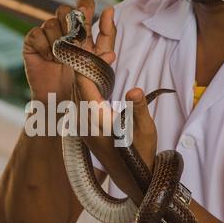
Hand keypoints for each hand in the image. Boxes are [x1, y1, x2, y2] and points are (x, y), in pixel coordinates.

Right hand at [23, 0, 105, 103]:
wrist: (58, 103)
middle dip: (70, 23)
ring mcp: (47, 37)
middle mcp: (63, 31)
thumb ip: (103, 60)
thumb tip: (112, 54)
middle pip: (65, 10)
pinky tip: (49, 59)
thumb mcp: (95, 72)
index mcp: (81, 33)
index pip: (84, 8)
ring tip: (61, 59)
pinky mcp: (32, 44)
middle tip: (75, 39)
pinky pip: (36, 34)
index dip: (86, 4)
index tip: (90, 10)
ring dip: (57, 41)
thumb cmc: (79, 87)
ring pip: (51, 22)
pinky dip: (44, 46)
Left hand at [68, 0, 157, 203]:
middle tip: (96, 42)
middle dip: (86, 62)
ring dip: (86, 72)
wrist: (134, 180)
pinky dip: (88, 84)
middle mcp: (84, 123)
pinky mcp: (84, 128)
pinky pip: (82, 100)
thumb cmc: (141, 156)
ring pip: (78, 91)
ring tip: (97, 50)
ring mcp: (82, 126)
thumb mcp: (145, 133)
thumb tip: (133, 90)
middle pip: (78, 84)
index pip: (85, 85)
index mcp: (96, 122)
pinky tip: (97, 74)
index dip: (89, 63)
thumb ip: (138, 110)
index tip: (95, 45)